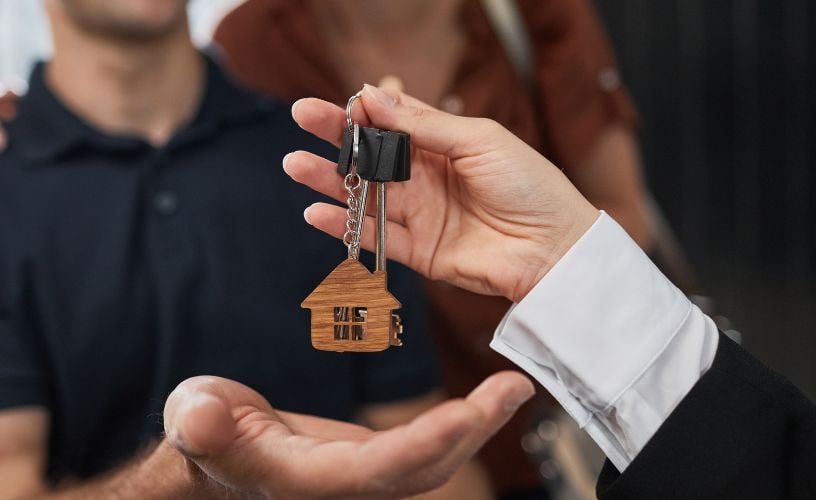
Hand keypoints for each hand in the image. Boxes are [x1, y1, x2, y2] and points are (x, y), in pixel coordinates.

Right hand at [164, 374, 533, 498]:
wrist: (211, 451)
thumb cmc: (203, 431)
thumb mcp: (193, 415)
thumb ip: (200, 421)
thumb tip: (201, 416)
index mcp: (305, 477)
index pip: (375, 469)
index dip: (422, 446)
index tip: (465, 413)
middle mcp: (343, 485)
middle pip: (421, 471)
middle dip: (470, 434)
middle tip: (511, 389)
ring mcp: (360, 474)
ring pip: (429, 461)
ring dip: (474, 427)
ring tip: (511, 388)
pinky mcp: (369, 457)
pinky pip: (423, 447)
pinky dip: (457, 425)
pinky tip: (482, 400)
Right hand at [284, 85, 598, 301]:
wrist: (557, 247)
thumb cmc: (530, 185)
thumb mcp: (479, 140)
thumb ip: (423, 124)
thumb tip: (373, 96)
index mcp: (443, 144)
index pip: (392, 122)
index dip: (362, 112)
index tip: (336, 102)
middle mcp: (426, 177)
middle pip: (370, 156)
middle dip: (335, 139)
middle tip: (300, 120)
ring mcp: (421, 214)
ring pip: (365, 195)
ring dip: (329, 181)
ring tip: (296, 166)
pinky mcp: (420, 251)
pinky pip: (375, 237)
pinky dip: (344, 226)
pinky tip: (316, 211)